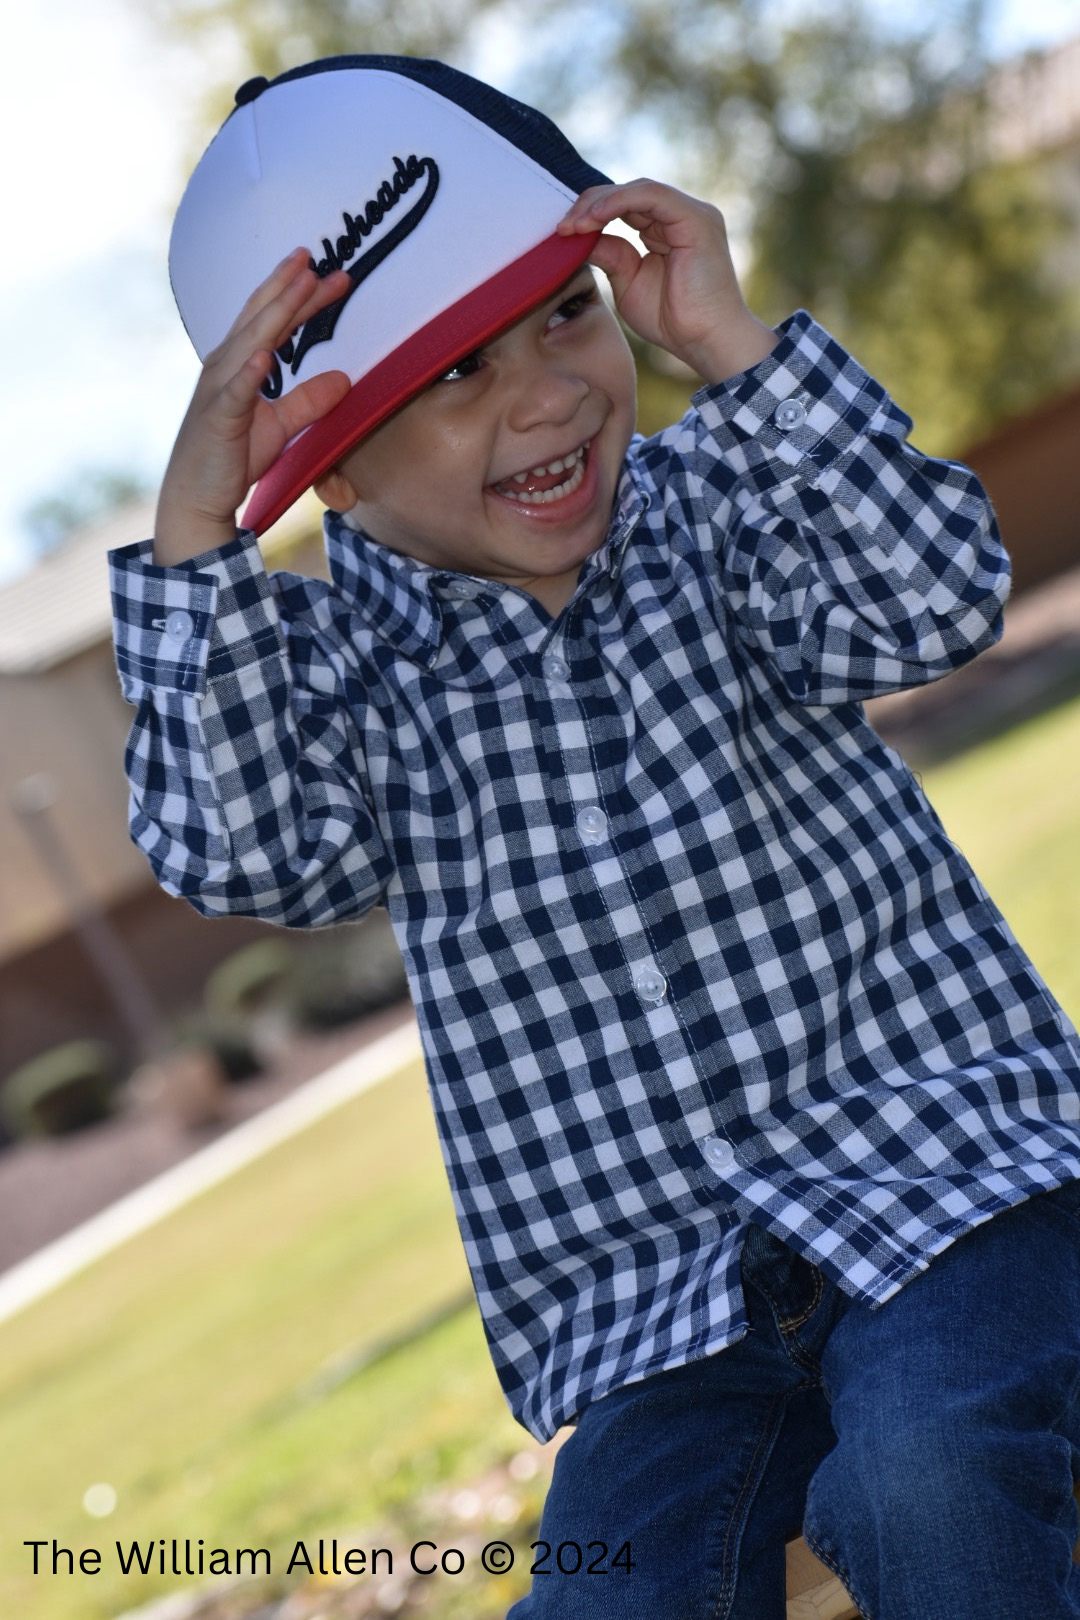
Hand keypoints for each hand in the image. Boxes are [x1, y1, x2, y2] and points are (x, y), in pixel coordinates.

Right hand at [154, 249, 351, 564]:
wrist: (196, 495)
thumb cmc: (232, 457)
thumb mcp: (280, 426)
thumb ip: (308, 401)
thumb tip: (345, 380)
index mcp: (241, 363)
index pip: (275, 321)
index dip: (301, 297)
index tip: (332, 276)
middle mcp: (226, 365)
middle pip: (262, 317)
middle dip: (288, 287)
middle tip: (315, 258)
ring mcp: (219, 388)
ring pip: (250, 342)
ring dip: (275, 312)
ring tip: (299, 285)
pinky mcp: (217, 418)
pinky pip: (234, 392)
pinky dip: (248, 373)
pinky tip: (264, 356)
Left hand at [557, 179, 777, 384]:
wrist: (706, 341)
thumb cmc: (674, 322)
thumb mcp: (629, 284)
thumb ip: (611, 256)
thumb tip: (582, 236)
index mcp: (668, 230)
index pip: (625, 206)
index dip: (592, 214)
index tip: (563, 232)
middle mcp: (681, 216)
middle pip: (628, 193)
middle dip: (590, 205)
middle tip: (562, 226)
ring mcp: (691, 214)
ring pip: (638, 189)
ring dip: (600, 204)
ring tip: (574, 224)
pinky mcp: (696, 218)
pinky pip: (651, 195)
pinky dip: (619, 202)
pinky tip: (595, 218)